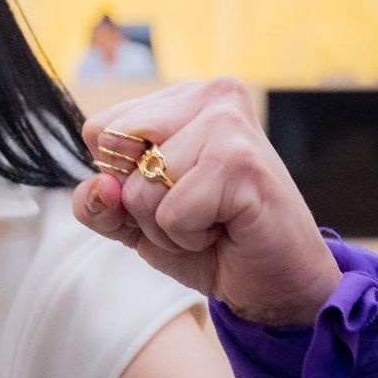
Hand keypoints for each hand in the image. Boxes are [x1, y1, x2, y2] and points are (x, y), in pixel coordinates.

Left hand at [70, 79, 341, 327]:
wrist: (279, 283)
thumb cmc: (212, 243)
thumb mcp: (137, 223)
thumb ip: (99, 204)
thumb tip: (99, 187)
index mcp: (180, 98)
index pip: (98, 130)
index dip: (118, 179)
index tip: (170, 194)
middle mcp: (207, 95)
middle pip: (112, 148)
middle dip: (139, 201)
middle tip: (192, 211)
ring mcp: (226, 122)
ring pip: (139, 186)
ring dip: (167, 227)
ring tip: (212, 221)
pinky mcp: (240, 161)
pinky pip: (170, 213)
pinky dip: (189, 238)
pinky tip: (227, 228)